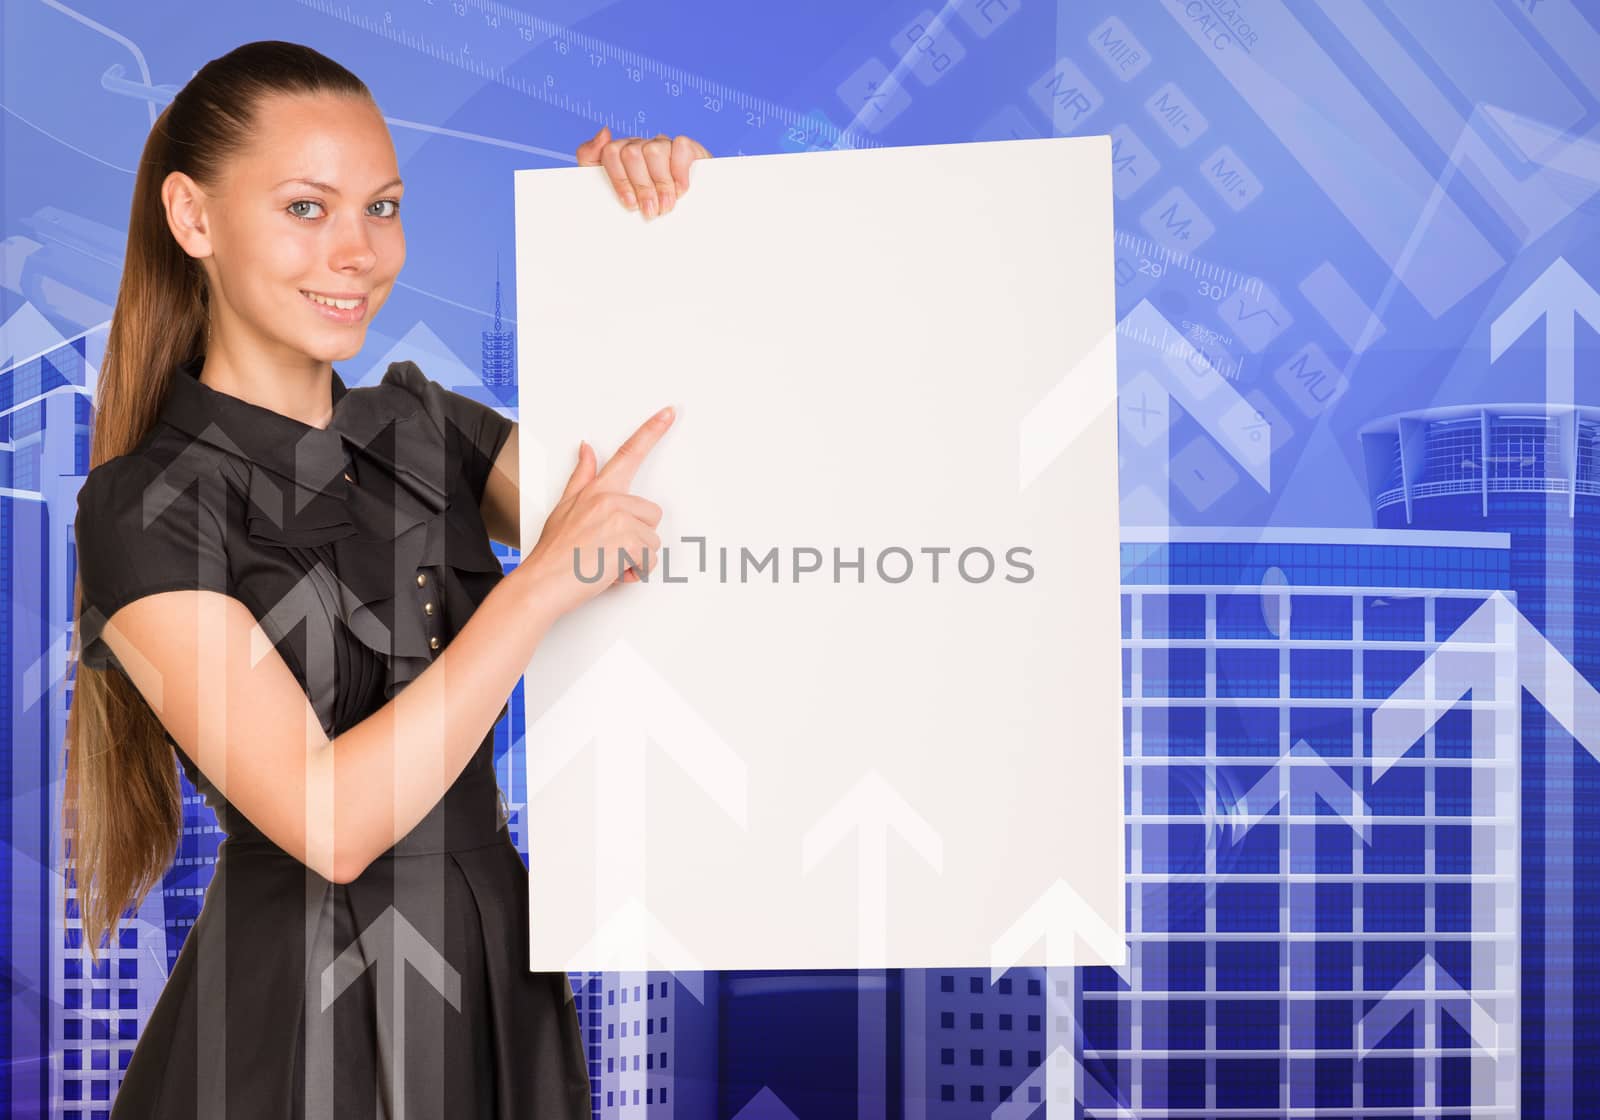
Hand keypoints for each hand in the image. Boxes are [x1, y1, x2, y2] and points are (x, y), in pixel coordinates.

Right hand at [521, 405, 675, 616]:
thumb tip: (587, 448)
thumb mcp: (564, 507)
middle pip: (651, 514)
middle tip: (609, 550)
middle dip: (637, 537)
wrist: (543, 583)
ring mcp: (620, 518)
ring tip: (607, 562)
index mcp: (598, 490)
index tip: (669, 413)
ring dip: (636, 557)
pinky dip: (636, 571)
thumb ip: (582, 477)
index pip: (628, 454)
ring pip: (652, 540)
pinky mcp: (629, 540)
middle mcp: (610, 499)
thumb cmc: (554, 552)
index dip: (652, 431)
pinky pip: (651, 558)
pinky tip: (612, 572)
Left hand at [576, 126, 712, 219]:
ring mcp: (663, 144)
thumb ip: (591, 157)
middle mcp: (640, 145)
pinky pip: (680, 147)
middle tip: (650, 210)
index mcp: (620, 153)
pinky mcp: (685, 148)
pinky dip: (680, 171)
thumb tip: (604, 131)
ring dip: (661, 184)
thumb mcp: (608, 189)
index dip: (620, 180)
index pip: (611, 153)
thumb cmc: (641, 205)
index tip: (630, 203)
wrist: (676, 221)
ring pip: (655, 151)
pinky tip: (680, 189)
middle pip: (632, 153)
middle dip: (642, 187)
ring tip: (666, 205)